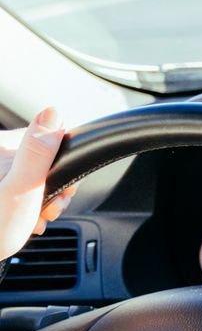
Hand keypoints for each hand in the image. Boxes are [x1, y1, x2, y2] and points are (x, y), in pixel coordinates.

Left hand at [0, 107, 74, 258]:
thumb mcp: (22, 188)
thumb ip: (39, 151)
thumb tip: (53, 112)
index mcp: (2, 146)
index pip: (52, 139)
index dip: (65, 166)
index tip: (61, 191)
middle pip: (43, 158)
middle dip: (54, 186)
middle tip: (46, 209)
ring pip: (33, 173)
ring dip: (42, 198)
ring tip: (33, 218)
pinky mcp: (0, 181)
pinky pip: (20, 183)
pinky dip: (27, 201)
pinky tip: (23, 217)